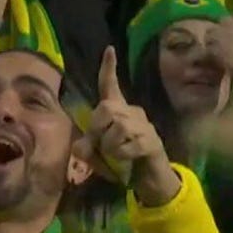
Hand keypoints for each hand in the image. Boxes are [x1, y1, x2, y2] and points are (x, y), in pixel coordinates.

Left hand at [74, 47, 178, 205]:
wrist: (150, 183)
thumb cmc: (123, 165)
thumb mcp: (98, 158)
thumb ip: (86, 150)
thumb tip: (79, 147)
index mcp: (119, 113)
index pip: (111, 87)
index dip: (108, 69)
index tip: (109, 49)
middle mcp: (133, 114)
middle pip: (106, 108)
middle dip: (96, 129)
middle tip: (100, 147)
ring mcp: (145, 126)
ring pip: (118, 127)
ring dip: (109, 146)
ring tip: (115, 156)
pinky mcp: (152, 142)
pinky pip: (129, 144)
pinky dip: (122, 156)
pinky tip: (128, 161)